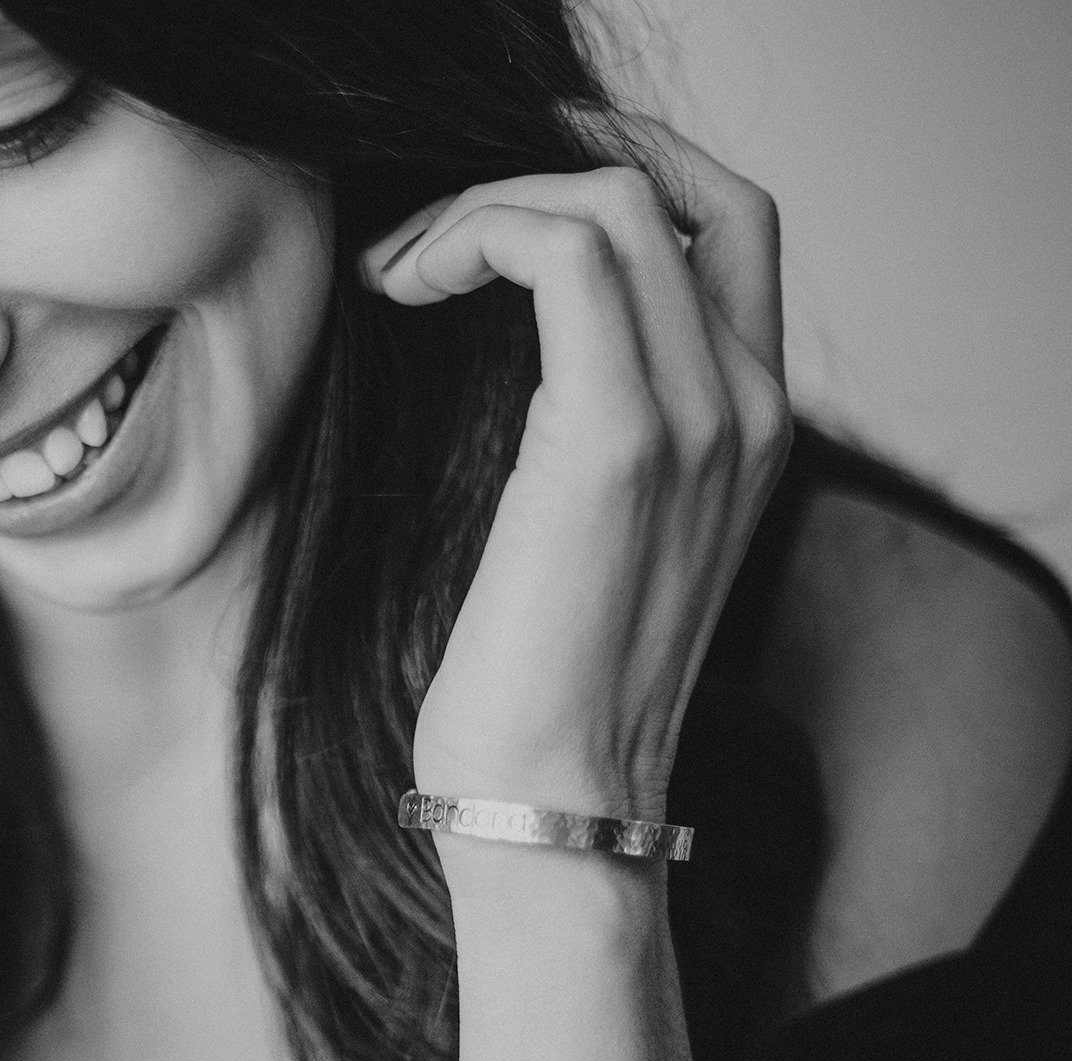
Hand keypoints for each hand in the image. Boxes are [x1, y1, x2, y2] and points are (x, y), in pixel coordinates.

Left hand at [362, 116, 791, 828]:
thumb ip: (585, 429)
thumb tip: (491, 335)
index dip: (618, 172)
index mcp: (747, 426)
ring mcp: (699, 420)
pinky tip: (400, 287)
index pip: (727, 224)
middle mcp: (749, 408)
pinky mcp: (617, 444)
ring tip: (397, 269)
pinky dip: (472, 236)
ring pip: (614, 208)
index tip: (495, 196)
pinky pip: (564, 257)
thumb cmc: (537, 684)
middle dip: (542, 169)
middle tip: (433, 226)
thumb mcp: (581, 534)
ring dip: (483, 207)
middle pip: (680, 191)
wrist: (548, 805)